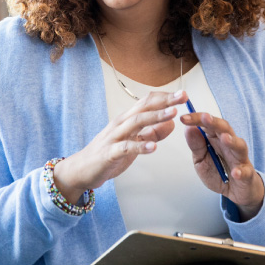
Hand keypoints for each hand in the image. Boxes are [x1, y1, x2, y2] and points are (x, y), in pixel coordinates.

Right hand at [53, 90, 186, 203]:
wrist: (82, 169)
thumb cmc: (108, 154)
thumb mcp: (134, 142)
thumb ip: (152, 132)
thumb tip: (172, 123)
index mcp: (126, 120)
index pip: (146, 102)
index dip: (164, 97)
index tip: (181, 94)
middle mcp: (120, 124)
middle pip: (143, 108)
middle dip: (164, 101)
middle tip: (182, 96)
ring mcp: (114, 137)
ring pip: (136, 123)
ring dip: (155, 117)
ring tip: (172, 114)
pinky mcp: (110, 153)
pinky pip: (126, 148)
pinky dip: (140, 146)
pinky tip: (153, 147)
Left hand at [181, 112, 264, 220]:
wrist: (235, 191)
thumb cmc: (218, 172)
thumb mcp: (201, 159)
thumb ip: (196, 146)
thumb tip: (188, 128)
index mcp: (215, 139)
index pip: (207, 124)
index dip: (196, 119)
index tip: (183, 118)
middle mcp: (229, 145)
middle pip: (224, 129)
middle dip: (215, 122)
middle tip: (205, 117)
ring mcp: (240, 159)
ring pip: (239, 146)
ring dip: (232, 141)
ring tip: (225, 138)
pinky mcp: (247, 175)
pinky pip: (245, 172)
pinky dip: (241, 172)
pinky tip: (235, 173)